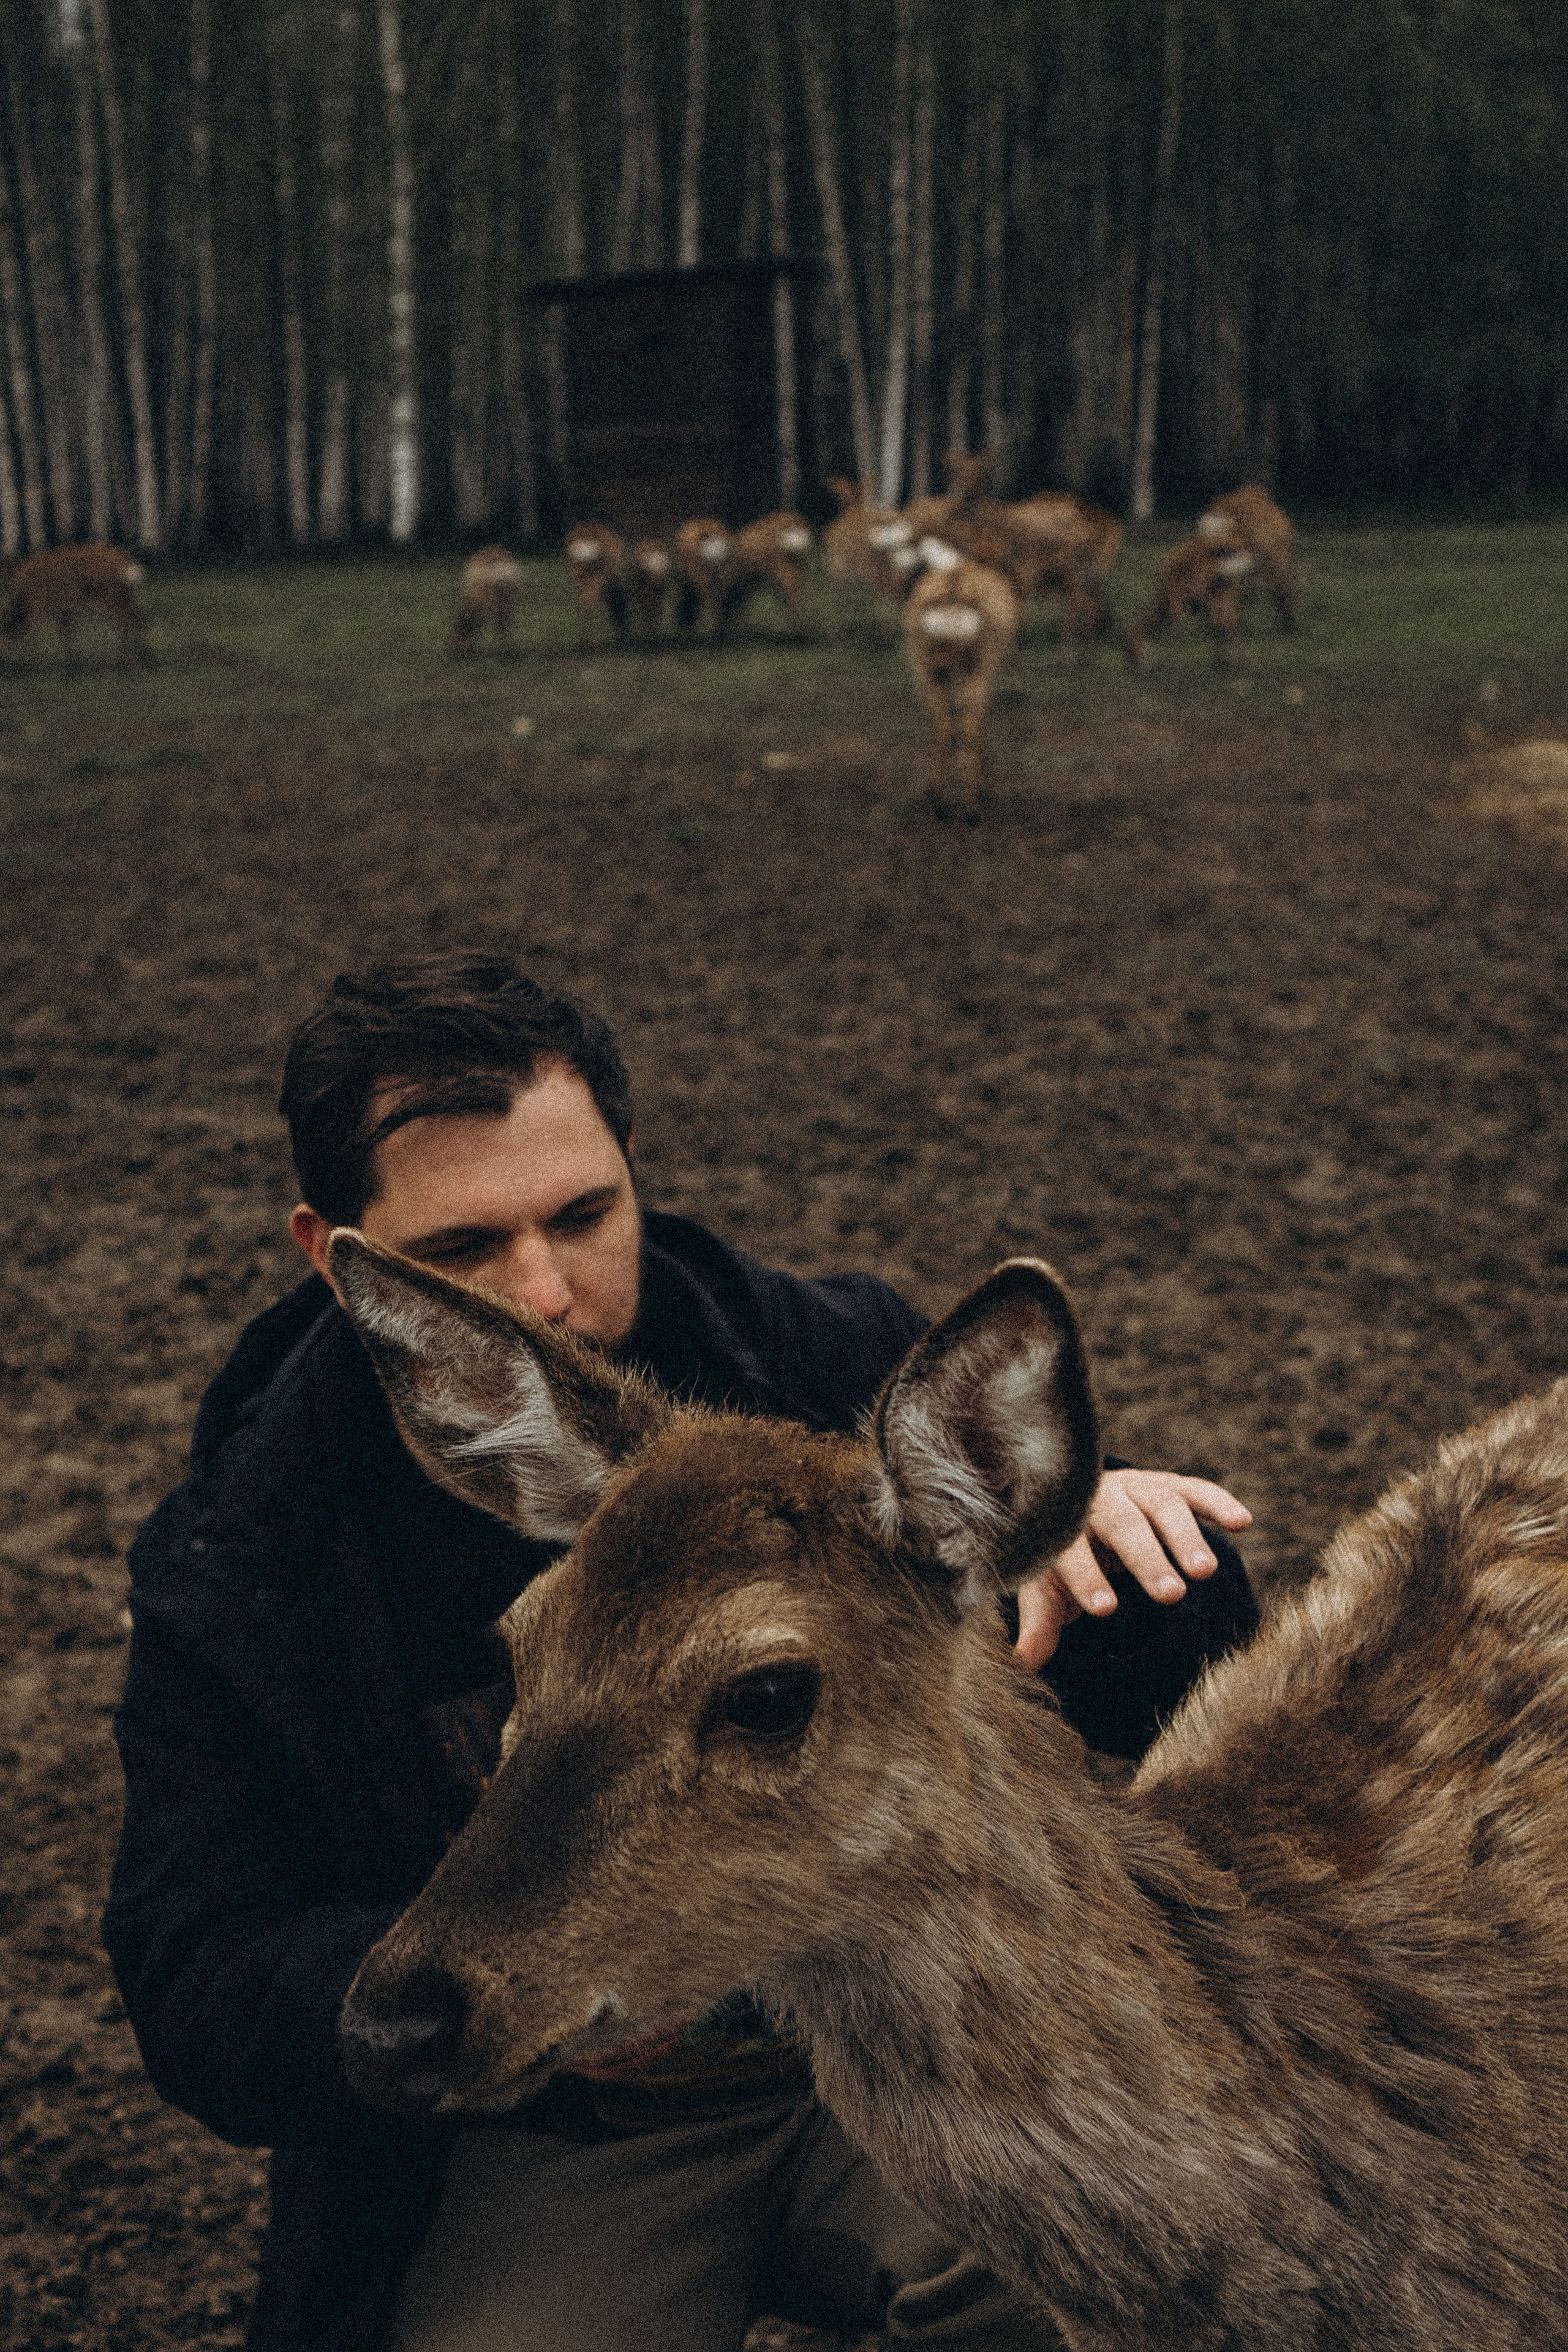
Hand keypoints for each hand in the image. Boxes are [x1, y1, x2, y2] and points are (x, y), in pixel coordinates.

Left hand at [1013, 1469, 1252, 1670]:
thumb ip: (1040, 1621)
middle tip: (1170, 1595)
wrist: (1076, 1504)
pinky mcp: (1168, 1484)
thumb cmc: (1062, 1556)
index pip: (1070, 1550)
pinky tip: (1242, 1521)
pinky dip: (1218, 1502)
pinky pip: (1195, 1489)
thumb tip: (1024, 1662)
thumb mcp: (1047, 1586)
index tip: (1105, 1610)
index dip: (1085, 1578)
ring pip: (1162, 1504)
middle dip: (1145, 1559)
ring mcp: (1136, 1488)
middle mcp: (1100, 1500)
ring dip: (1185, 1536)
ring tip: (1205, 1572)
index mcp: (1063, 1524)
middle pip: (1122, 1524)